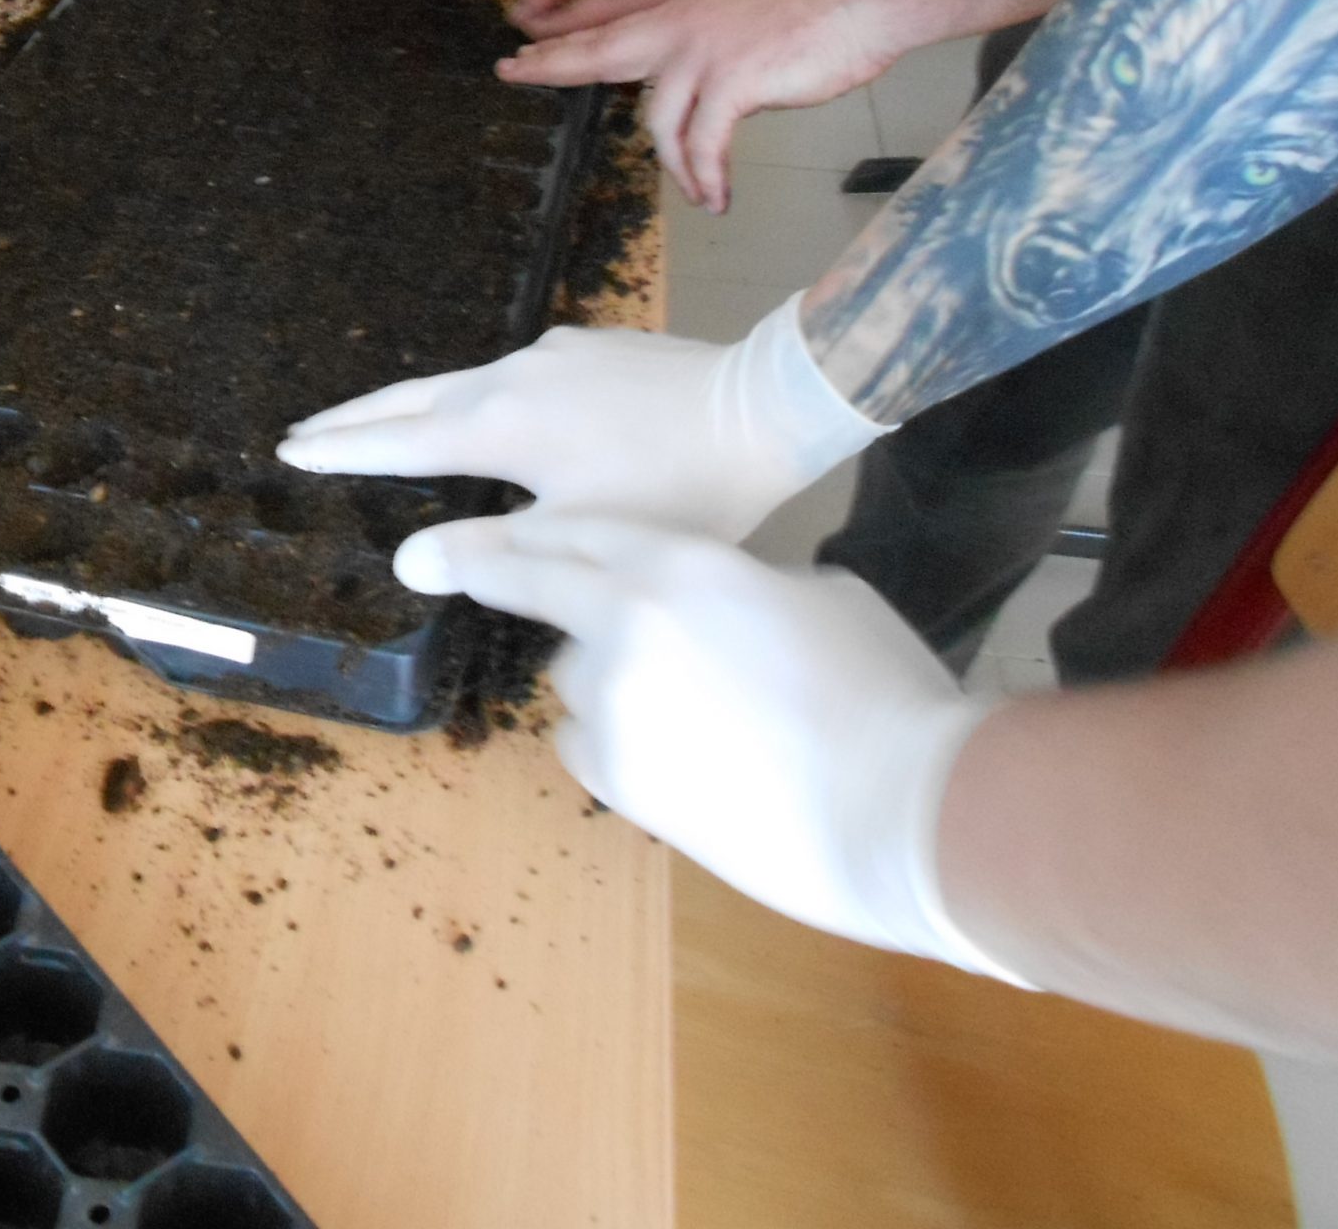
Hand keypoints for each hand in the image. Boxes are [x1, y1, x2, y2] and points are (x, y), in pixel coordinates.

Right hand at [278, 294, 885, 543]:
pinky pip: (509, 375)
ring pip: (461, 382)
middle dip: (356, 418)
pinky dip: (471, 397)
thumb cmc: (680, 487)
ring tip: (379, 419)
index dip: (342, 451)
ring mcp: (552, 355)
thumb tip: (408, 563)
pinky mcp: (590, 348)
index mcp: (499, 425)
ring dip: (412, 405)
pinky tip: (485, 410)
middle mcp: (511, 377)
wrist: (768, 407)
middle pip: (414, 400)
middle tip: (304, 431)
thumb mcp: (584, 537)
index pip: (398, 442)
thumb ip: (494, 554)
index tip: (291, 451)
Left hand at [395, 511, 1019, 977]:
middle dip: (487, 569)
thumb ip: (743, 584)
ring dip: (606, 678)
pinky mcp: (616, 778)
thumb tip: (724, 598)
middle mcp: (624, 622)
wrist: (902, 807)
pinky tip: (679, 758)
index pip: (566, 532)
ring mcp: (611, 704)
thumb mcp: (819, 596)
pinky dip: (615, 742)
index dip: (506, 529)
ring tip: (689, 707)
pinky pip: (587, 743)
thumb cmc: (883, 689)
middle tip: (435, 563)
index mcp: (679, 562)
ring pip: (575, 676)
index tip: (446, 530)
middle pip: (534, 583)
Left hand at [498, 0, 899, 211]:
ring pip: (661, 124)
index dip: (562, 46)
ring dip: (681, 169)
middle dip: (551, 65)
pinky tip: (718, 196)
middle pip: (599, 52)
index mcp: (682, 14)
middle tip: (513, 72)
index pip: (608, 32)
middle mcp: (682, 28)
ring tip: (703, 192)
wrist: (861, 2)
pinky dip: (708, 177)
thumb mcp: (741, 33)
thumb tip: (695, 104)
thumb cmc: (813, 22)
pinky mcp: (733, 81)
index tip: (522, 54)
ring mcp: (704, 52)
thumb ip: (706, 60)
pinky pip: (704, 146)